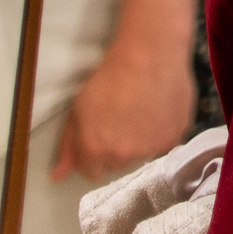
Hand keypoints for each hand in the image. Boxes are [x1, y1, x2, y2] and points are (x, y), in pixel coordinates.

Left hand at [52, 41, 196, 182]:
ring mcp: (151, 149)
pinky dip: (162, 132)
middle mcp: (123, 156)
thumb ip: (68, 146)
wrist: (148, 56)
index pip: (93, 171)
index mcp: (96, 151)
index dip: (95, 152)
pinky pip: (165, 143)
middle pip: (118, 164)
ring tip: (142, 112)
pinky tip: (158, 110)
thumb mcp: (78, 108)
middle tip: (122, 119)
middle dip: (118, 148)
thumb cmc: (111, 77)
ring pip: (142, 154)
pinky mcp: (174, 138)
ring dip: (141, 141)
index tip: (102, 134)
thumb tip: (57, 177)